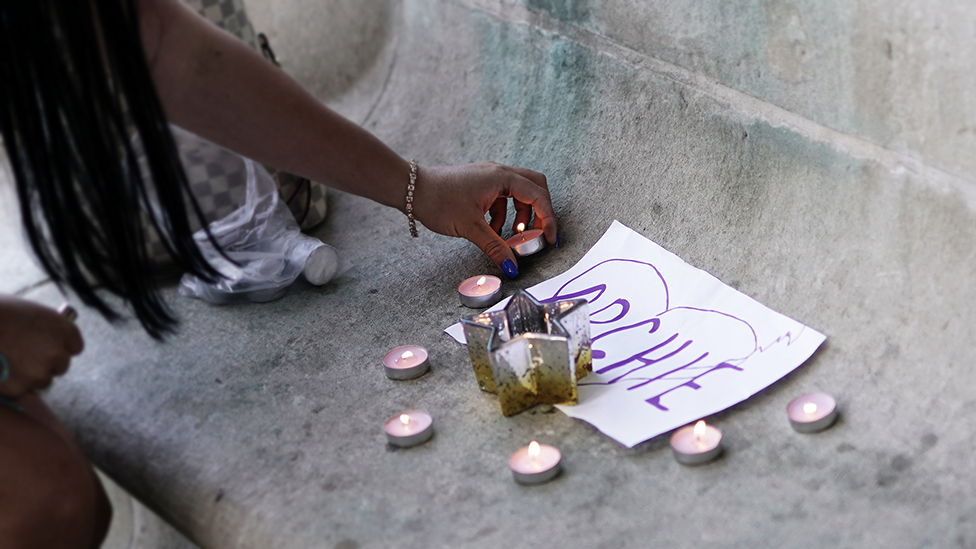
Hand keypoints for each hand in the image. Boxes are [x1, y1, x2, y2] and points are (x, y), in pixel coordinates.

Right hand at [0, 296, 83, 398]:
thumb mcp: (26, 311)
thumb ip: (40, 327)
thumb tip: (41, 337)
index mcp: (63, 329)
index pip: (74, 346)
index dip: (60, 347)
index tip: (49, 347)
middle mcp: (57, 353)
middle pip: (60, 366)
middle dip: (44, 363)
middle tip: (23, 357)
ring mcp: (40, 372)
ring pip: (40, 380)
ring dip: (27, 375)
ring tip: (6, 361)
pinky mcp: (20, 388)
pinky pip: (19, 390)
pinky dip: (9, 384)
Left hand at [412, 162, 556, 277]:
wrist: (412, 190)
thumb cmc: (439, 201)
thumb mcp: (470, 228)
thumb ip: (494, 247)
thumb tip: (511, 266)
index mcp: (501, 178)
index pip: (538, 195)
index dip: (549, 219)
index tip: (550, 239)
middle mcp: (499, 172)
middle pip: (535, 186)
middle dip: (540, 211)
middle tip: (537, 233)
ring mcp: (489, 176)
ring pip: (519, 192)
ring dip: (520, 214)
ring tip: (510, 235)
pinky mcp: (480, 183)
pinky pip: (503, 197)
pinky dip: (504, 214)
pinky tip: (491, 230)